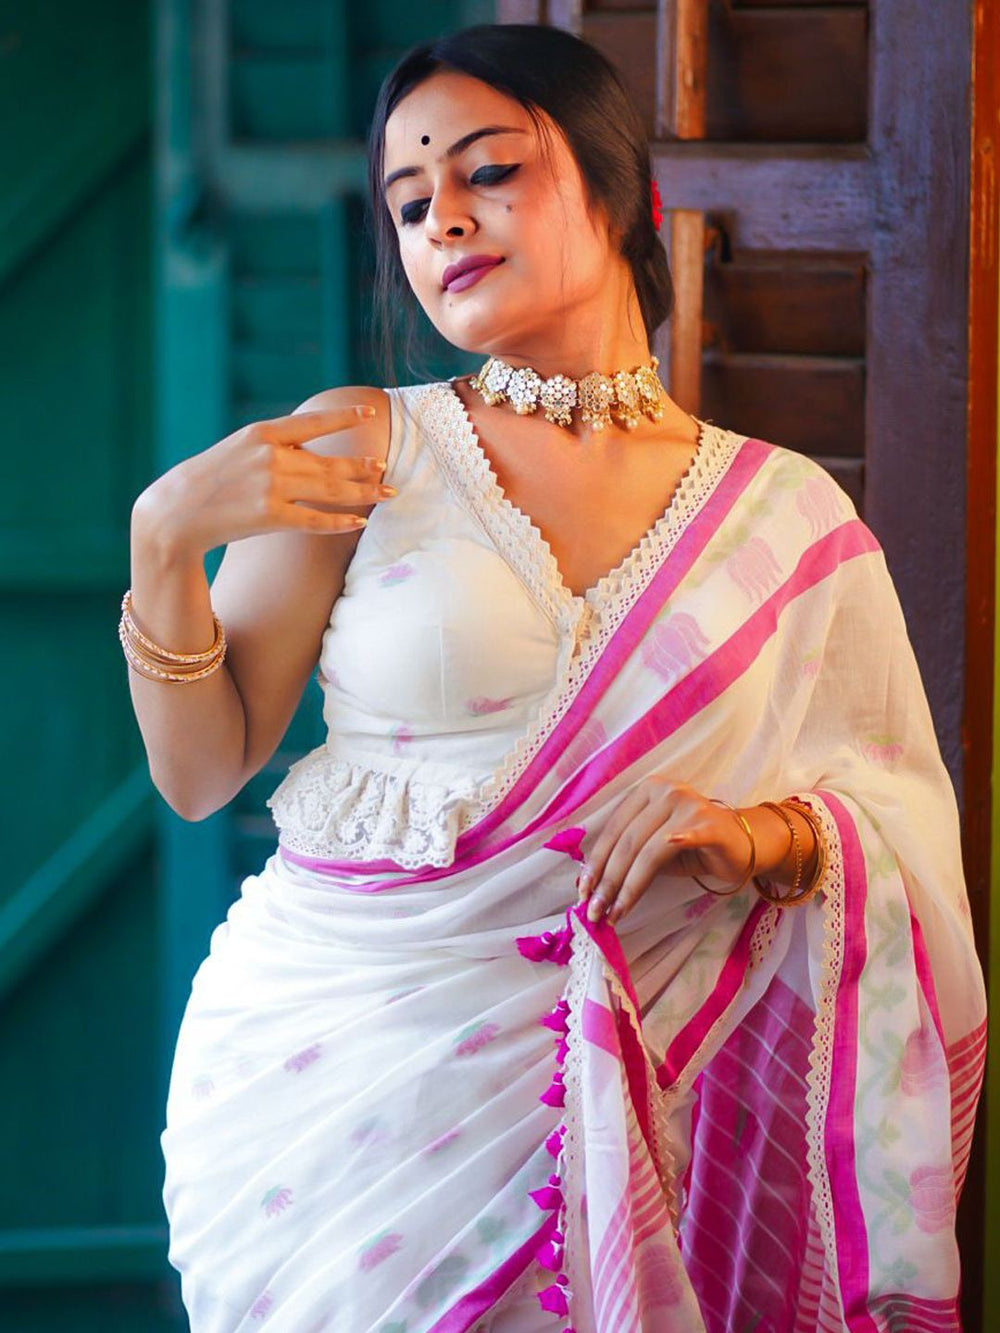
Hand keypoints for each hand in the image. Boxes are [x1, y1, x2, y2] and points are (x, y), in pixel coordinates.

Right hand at [133, 405, 393, 559]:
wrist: (175, 513)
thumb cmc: (208, 481)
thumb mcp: (237, 450)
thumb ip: (274, 447)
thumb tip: (313, 452)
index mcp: (262, 433)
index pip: (313, 422)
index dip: (344, 417)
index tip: (370, 413)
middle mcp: (270, 456)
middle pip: (330, 463)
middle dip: (363, 467)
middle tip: (387, 469)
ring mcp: (271, 486)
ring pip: (330, 490)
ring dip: (363, 493)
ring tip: (387, 493)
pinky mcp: (270, 516)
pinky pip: (315, 520)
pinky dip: (339, 522)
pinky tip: (359, 523)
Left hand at [577, 778, 755, 924]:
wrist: (745, 844)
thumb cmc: (695, 846)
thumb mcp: (654, 848)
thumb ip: (628, 856)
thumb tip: (590, 885)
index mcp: (646, 792)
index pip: (613, 830)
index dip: (595, 862)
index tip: (582, 893)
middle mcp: (665, 792)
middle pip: (626, 841)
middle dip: (607, 880)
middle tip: (594, 912)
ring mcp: (687, 804)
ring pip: (645, 850)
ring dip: (626, 887)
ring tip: (613, 914)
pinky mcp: (708, 823)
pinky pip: (679, 843)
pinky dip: (662, 860)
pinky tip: (643, 881)